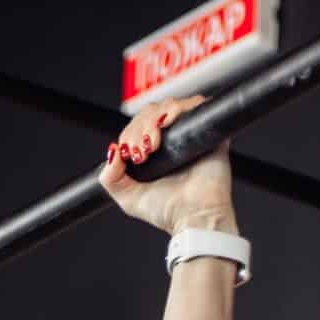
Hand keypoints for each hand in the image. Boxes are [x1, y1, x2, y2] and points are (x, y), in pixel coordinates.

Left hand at [100, 94, 237, 234]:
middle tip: (142, 151)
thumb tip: (112, 151)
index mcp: (154, 153)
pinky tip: (169, 122)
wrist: (195, 215)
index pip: (137, 127)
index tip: (132, 154)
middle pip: (151, 112)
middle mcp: (172, 142)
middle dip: (140, 126)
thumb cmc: (167, 211)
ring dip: (154, 118)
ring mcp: (190, 134)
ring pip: (169, 106)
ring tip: (153, 144)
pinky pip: (197, 104)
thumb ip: (110, 178)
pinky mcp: (208, 131)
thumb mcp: (128, 197)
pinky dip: (180, 107)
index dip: (130, 133)